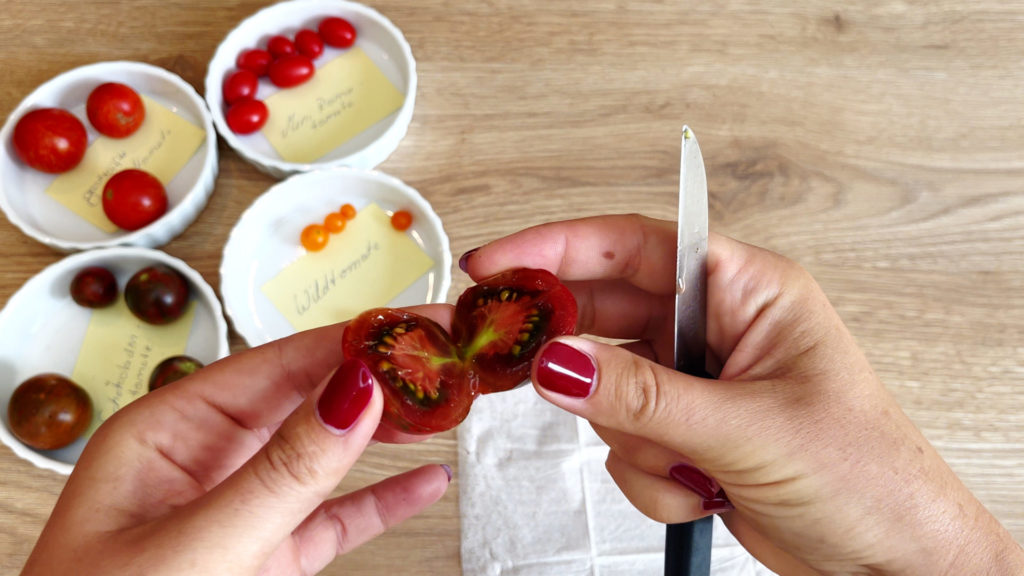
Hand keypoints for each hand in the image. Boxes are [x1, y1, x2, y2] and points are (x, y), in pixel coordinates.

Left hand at [21, 309, 452, 574]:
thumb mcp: (198, 545)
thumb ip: (281, 472)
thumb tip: (353, 393)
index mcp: (166, 433)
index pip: (274, 366)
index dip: (349, 342)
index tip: (412, 326)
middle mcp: (204, 462)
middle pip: (306, 401)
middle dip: (377, 379)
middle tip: (445, 358)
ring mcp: (238, 511)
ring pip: (326, 455)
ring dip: (386, 432)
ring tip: (445, 405)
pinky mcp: (265, 559)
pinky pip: (333, 519)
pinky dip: (382, 501)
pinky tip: (424, 481)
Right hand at [462, 215, 1023, 574]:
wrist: (889, 561)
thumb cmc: (867, 476)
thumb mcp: (746, 429)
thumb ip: (642, 396)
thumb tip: (557, 362)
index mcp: (747, 291)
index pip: (636, 244)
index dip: (559, 247)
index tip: (498, 264)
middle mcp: (717, 327)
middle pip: (608, 312)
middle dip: (572, 351)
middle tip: (513, 362)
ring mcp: (697, 382)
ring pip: (606, 387)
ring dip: (632, 437)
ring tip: (688, 465)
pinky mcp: (685, 432)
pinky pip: (622, 439)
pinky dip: (648, 475)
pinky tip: (700, 491)